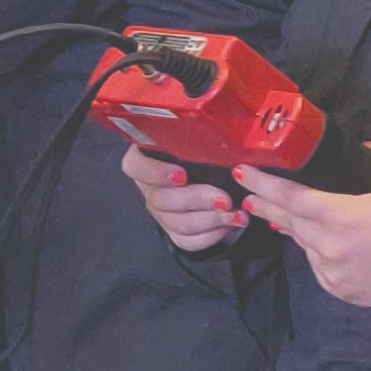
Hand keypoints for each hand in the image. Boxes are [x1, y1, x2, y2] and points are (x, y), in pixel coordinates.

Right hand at [120, 145, 247, 251]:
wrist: (204, 172)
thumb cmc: (198, 148)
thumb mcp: (194, 135)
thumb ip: (198, 134)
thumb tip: (224, 130)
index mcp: (146, 157)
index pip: (135, 166)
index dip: (156, 173)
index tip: (182, 174)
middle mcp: (149, 187)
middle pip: (163, 200)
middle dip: (198, 200)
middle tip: (224, 198)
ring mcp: (160, 211)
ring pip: (177, 223)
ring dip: (210, 219)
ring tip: (235, 213)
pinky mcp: (173, 231)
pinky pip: (187, 240)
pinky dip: (211, 235)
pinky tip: (229, 224)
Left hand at [236, 134, 370, 309]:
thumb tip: (368, 147)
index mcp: (342, 216)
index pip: (291, 197)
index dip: (264, 183)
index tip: (241, 172)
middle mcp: (332, 249)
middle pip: (291, 222)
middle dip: (269, 204)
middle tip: (248, 192)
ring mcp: (337, 276)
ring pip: (305, 246)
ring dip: (294, 228)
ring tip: (278, 214)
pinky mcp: (347, 293)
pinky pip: (320, 269)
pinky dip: (314, 252)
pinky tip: (313, 242)